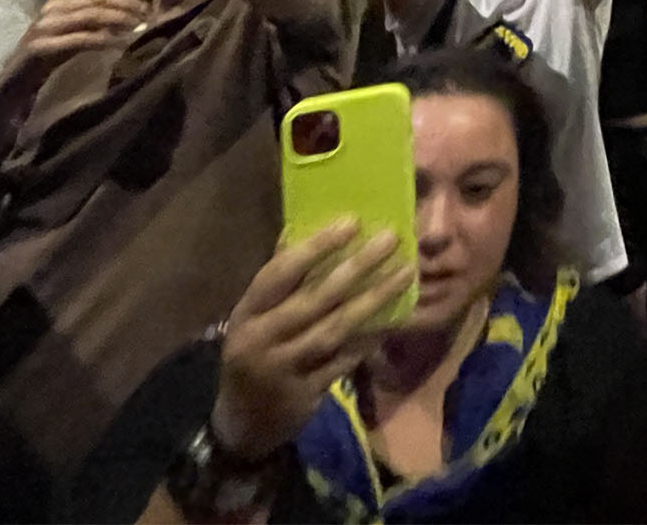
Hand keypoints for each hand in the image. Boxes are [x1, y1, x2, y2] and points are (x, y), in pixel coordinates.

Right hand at [17, 0, 149, 67]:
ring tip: (139, 24)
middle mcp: (53, 6)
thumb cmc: (53, 49)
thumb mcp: (76, 27)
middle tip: (149, 10)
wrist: (18, 75)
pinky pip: (81, 39)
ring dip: (120, 18)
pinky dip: (104, 39)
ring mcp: (47, 25)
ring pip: (92, 15)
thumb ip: (97, 14)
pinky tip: (121, 43)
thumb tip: (134, 6)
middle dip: (127, 2)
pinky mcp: (43, 45)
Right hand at [210, 222, 415, 459]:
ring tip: (404, 273)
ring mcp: (284, 369)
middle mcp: (261, 340)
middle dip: (356, 267)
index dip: (315, 247)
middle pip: (314, 299)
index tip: (352, 222)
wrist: (242, 423)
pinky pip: (345, 360)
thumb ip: (278, 278)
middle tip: (391, 239)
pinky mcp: (306, 394)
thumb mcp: (254, 317)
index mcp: (246, 314)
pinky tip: (394, 317)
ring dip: (373, 300)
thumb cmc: (254, 353)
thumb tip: (299, 227)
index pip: (279, 274)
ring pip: (334, 329)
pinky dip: (369, 338)